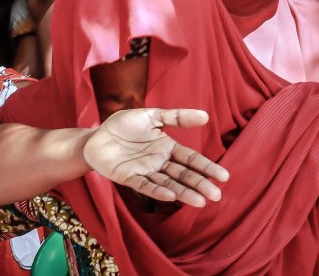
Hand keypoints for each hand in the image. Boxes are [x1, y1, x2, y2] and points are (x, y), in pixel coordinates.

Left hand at [85, 108, 228, 207]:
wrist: (95, 136)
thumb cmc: (123, 126)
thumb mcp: (150, 116)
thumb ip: (176, 117)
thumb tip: (206, 116)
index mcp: (166, 147)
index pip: (190, 159)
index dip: (205, 167)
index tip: (224, 176)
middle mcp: (158, 162)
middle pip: (182, 174)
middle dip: (199, 184)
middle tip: (216, 195)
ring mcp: (144, 171)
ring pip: (168, 183)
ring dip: (183, 192)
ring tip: (200, 201)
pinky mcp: (128, 177)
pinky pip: (145, 185)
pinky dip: (157, 191)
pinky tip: (171, 196)